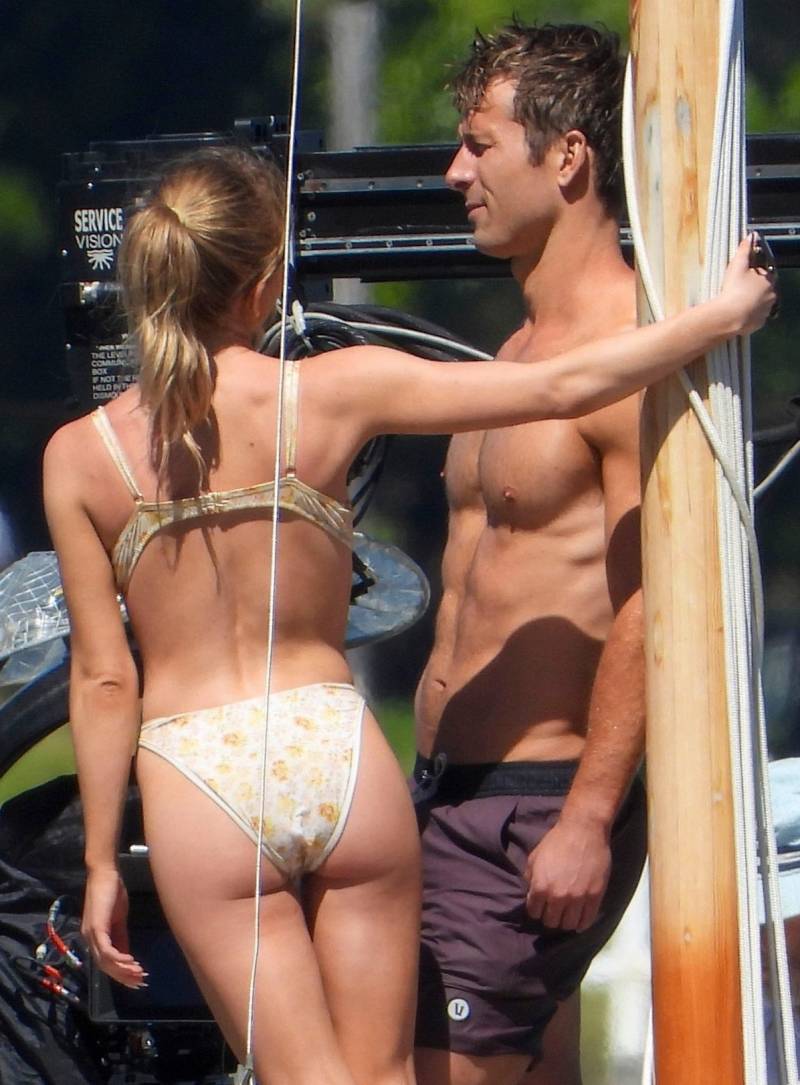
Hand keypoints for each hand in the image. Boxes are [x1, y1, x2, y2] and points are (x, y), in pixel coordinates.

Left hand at [82, 866, 146, 987]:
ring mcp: (91, 934)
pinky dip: (118, 958)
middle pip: (105, 967)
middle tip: (140, 981)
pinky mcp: (96, 928)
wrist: (105, 873)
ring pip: (105, 962)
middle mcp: (89, 939)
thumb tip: (126, 955)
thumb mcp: (118, 919)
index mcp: (94, 937)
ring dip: (123, 970)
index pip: (105, 962)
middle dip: (123, 976)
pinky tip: (130, 961)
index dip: (120, 973)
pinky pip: (106, 950)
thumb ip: (120, 937)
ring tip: (139, 973)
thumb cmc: (112, 892)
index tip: (136, 979)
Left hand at [524, 817, 611, 931]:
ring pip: (569, 925)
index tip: (541, 907)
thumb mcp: (535, 857)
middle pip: (551, 922)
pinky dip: (582, 924)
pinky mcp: (594, 897)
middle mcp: (557, 897)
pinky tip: (579, 920)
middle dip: (550, 917)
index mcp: (540, 887)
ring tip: (567, 914)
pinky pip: (587, 921)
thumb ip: (531, 878)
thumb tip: (531, 894)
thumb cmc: (556, 841)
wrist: (583, 831)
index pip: (534, 913)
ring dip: (566, 921)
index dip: (536, 910)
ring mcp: (577, 899)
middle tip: (554, 911)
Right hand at [717, 234, 777, 336]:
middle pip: (764, 289)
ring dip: (752, 302)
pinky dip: (749, 315)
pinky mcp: (760, 322)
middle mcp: (772, 295)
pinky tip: (738, 313)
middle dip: (754, 289)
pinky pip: (756, 316)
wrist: (730, 316)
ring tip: (737, 302)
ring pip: (761, 303)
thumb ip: (744, 249)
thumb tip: (750, 236)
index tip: (744, 277)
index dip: (754, 275)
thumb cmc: (734, 289)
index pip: (765, 274)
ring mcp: (767, 310)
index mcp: (769, 279)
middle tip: (738, 290)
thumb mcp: (738, 265)